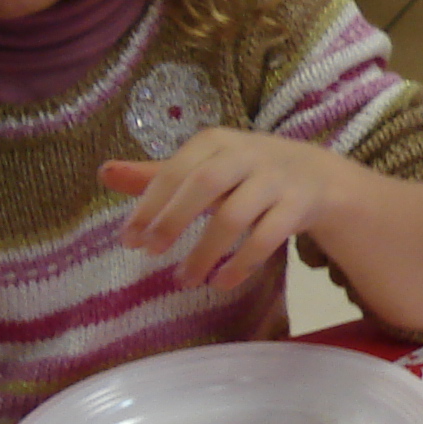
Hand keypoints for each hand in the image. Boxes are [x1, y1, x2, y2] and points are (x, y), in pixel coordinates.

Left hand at [103, 127, 348, 293]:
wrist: (319, 176)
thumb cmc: (246, 173)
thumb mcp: (205, 167)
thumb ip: (158, 175)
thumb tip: (103, 173)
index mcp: (217, 142)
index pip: (177, 169)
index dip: (150, 204)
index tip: (129, 240)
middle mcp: (248, 154)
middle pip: (206, 184)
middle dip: (175, 220)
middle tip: (150, 254)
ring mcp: (277, 180)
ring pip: (236, 216)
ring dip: (206, 252)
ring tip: (184, 280)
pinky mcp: (299, 206)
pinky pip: (267, 238)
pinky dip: (242, 264)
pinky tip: (221, 282)